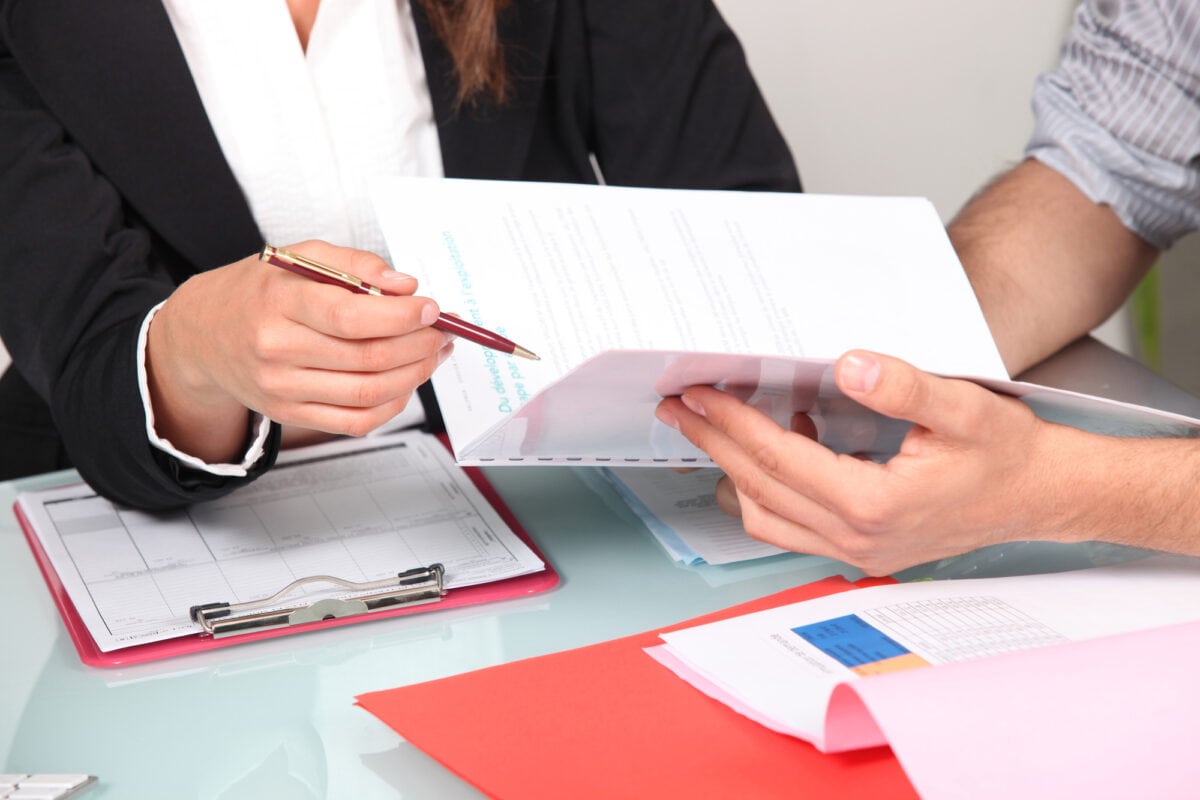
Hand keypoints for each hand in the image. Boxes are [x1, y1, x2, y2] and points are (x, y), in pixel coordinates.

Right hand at [146, 241, 451, 462]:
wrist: (203, 334)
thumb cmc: (259, 292)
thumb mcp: (298, 257)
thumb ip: (355, 264)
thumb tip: (406, 286)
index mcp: (280, 302)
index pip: (350, 317)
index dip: (401, 317)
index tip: (432, 309)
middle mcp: (278, 350)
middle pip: (367, 358)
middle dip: (420, 346)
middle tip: (443, 332)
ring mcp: (283, 389)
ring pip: (368, 393)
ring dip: (415, 374)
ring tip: (433, 354)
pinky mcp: (290, 414)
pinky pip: (355, 422)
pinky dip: (392, 406)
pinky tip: (406, 382)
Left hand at [655, 350, 1088, 574]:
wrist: (1043, 497)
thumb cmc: (1008, 456)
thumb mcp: (964, 409)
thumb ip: (906, 387)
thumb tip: (851, 366)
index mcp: (875, 505)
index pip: (780, 460)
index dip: (733, 425)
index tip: (699, 396)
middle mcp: (858, 538)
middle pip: (760, 490)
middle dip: (715, 444)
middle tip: (680, 409)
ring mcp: (858, 549)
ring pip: (769, 516)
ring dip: (736, 470)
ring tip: (716, 425)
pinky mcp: (862, 547)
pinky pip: (794, 524)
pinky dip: (771, 487)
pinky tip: (782, 442)